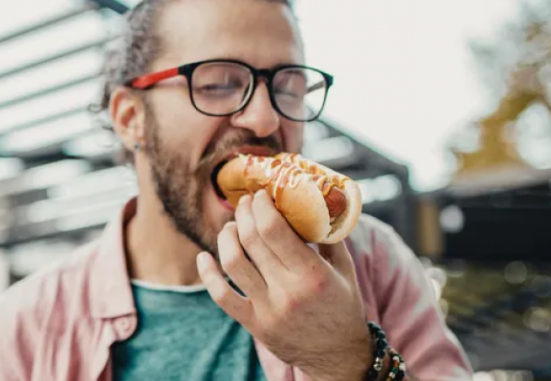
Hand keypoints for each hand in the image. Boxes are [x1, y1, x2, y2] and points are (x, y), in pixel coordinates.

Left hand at [196, 190, 371, 380]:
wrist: (337, 357)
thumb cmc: (343, 307)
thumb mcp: (346, 270)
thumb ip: (330, 236)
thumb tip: (316, 200)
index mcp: (313, 274)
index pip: (274, 229)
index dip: (261, 205)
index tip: (261, 194)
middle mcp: (287, 292)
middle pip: (251, 239)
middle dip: (244, 213)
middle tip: (245, 203)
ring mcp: (267, 310)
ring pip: (232, 262)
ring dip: (227, 236)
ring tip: (232, 226)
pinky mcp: (253, 324)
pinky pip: (221, 296)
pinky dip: (207, 274)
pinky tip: (203, 257)